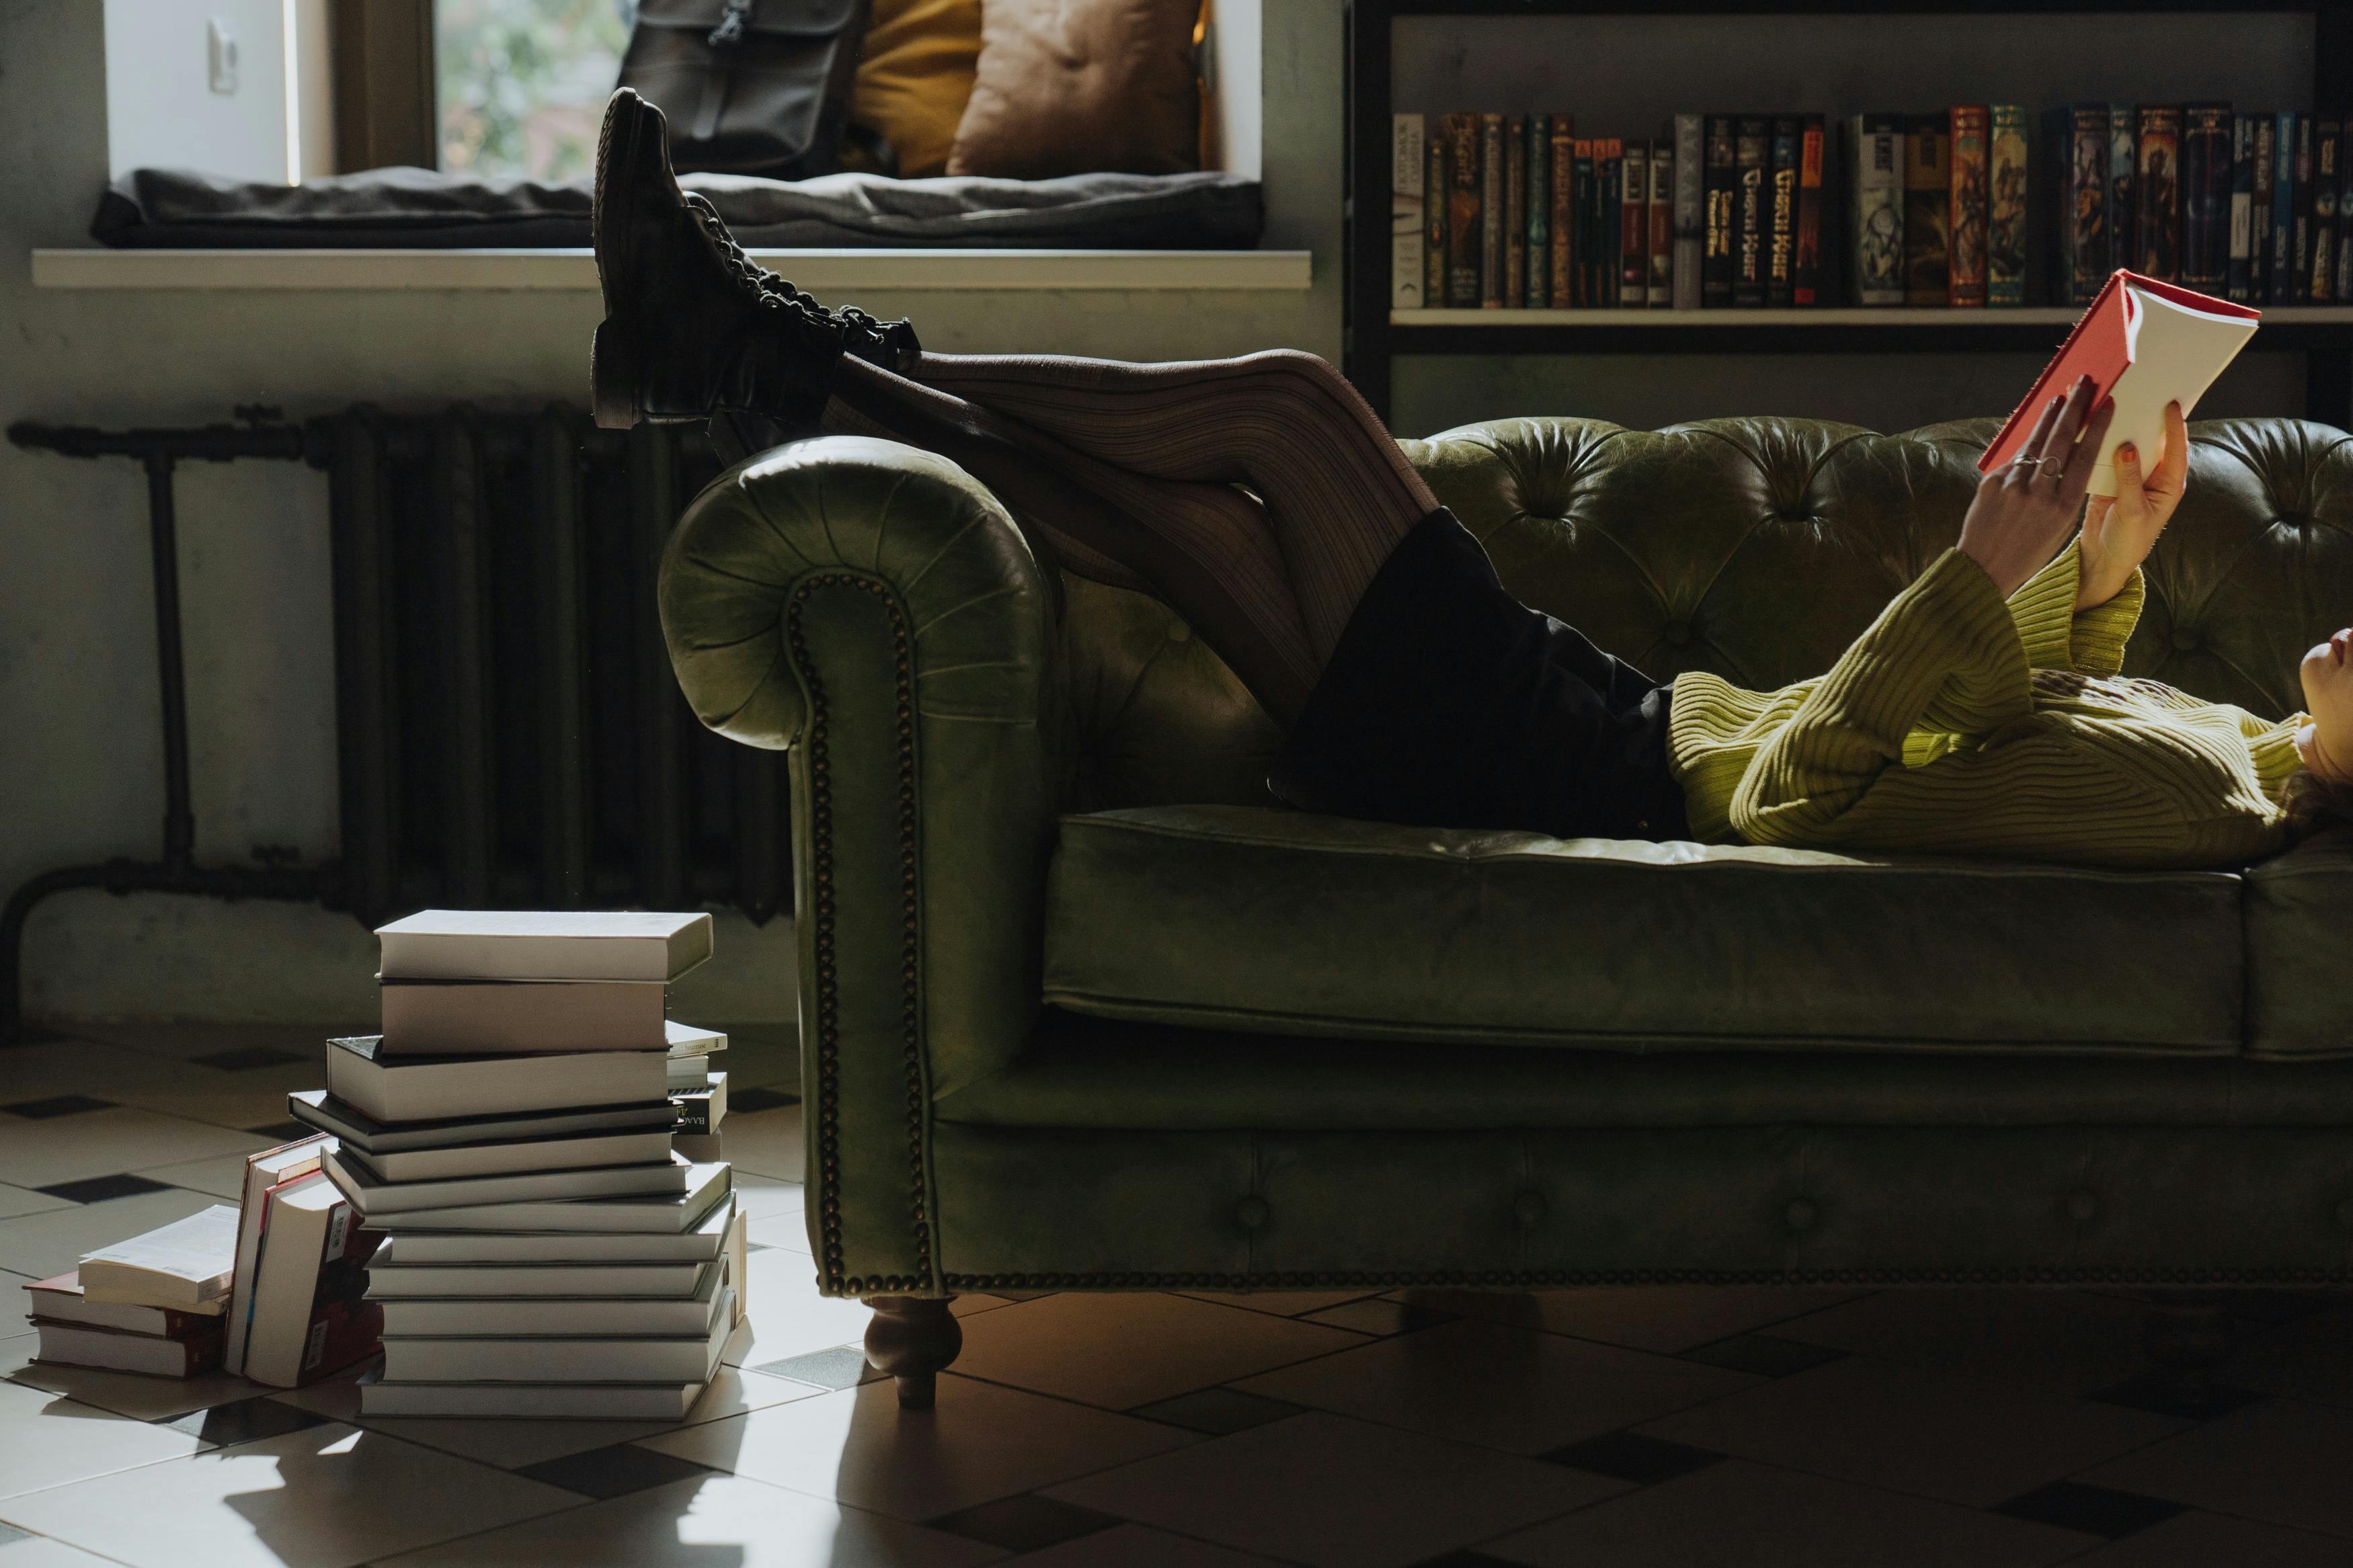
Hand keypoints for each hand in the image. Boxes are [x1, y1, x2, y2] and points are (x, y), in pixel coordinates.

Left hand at [1958, 374, 2114, 597]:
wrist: (1984, 568)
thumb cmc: (2027, 550)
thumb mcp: (2059, 526)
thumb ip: (2066, 492)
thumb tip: (2069, 456)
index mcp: (2064, 506)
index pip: (2085, 456)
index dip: (2096, 426)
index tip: (2106, 404)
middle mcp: (2039, 492)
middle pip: (2061, 439)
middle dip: (2074, 407)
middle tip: (2084, 384)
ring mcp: (2013, 485)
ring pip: (2036, 441)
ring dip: (2049, 416)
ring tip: (2061, 396)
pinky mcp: (1991, 483)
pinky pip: (2016, 457)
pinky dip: (2028, 441)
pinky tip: (2037, 426)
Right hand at [2076, 400, 2187, 609]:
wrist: (2101, 560)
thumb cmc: (2127, 542)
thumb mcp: (2132, 512)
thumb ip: (2129, 479)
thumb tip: (2126, 447)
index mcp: (2168, 484)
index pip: (2175, 448)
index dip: (2174, 426)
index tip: (2170, 404)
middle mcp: (2151, 476)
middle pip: (2151, 440)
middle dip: (2146, 418)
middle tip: (2141, 394)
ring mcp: (2129, 476)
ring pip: (2127, 445)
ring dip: (2119, 428)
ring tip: (2112, 406)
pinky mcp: (2108, 479)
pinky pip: (2105, 456)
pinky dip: (2099, 442)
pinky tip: (2090, 428)